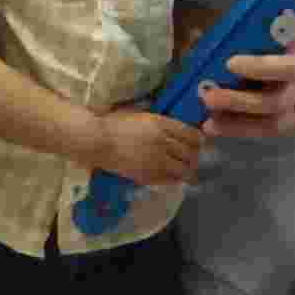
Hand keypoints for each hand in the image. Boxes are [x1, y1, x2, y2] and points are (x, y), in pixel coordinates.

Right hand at [91, 105, 205, 185]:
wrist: (96, 141)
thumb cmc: (112, 122)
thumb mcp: (138, 114)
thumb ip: (157, 121)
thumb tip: (173, 127)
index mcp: (161, 124)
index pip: (192, 135)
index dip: (198, 140)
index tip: (197, 142)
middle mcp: (164, 143)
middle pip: (191, 153)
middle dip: (194, 156)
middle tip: (192, 157)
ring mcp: (157, 161)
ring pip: (185, 169)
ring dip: (188, 169)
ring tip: (186, 170)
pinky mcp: (149, 176)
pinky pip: (170, 180)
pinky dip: (175, 178)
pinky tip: (172, 176)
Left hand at [199, 17, 294, 140]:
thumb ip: (263, 30)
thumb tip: (218, 29)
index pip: (282, 68)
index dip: (257, 68)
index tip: (230, 62)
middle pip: (273, 102)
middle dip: (238, 102)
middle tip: (208, 96)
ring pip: (270, 124)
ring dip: (236, 124)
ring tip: (207, 121)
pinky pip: (269, 131)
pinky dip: (241, 131)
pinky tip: (216, 128)